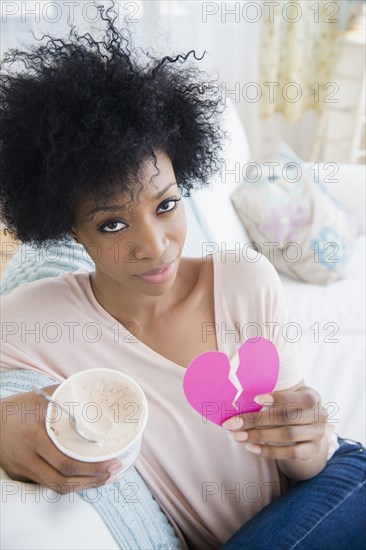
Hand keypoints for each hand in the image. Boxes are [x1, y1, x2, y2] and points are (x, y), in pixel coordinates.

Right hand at [0, 385, 122, 493]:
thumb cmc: (17, 406)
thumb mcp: (40, 397)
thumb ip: (66, 395)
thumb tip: (96, 391)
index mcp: (35, 436)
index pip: (67, 462)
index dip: (92, 468)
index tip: (114, 462)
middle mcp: (28, 457)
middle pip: (63, 480)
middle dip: (93, 481)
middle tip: (115, 472)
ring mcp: (22, 469)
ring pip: (56, 487)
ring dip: (84, 486)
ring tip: (105, 478)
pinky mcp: (20, 475)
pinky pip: (47, 484)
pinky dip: (68, 483)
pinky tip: (84, 477)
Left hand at [223, 386, 327, 460]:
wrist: (307, 429)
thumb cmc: (290, 409)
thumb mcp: (286, 400)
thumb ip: (269, 401)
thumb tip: (240, 406)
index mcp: (312, 397)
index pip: (296, 397)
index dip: (277, 398)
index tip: (255, 399)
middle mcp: (320, 415)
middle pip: (287, 417)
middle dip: (257, 420)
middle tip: (233, 424)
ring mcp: (318, 434)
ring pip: (287, 435)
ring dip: (259, 436)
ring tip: (238, 436)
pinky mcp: (312, 451)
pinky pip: (290, 453)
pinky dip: (269, 451)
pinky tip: (251, 448)